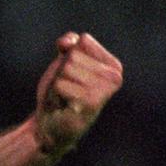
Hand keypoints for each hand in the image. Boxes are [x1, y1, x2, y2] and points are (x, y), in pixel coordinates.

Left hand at [32, 32, 122, 159]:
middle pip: (73, 55)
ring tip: (65, 97)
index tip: (72, 75)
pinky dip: (56, 93)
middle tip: (66, 89)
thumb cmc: (61, 92)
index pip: (83, 41)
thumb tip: (68, 42)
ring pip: (66, 68)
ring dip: (58, 83)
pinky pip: (61, 84)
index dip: (68, 55)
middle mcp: (115, 77)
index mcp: (114, 66)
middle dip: (62, 71)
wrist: (51, 124)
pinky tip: (64, 105)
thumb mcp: (64, 60)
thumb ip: (69, 43)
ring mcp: (104, 91)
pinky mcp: (91, 103)